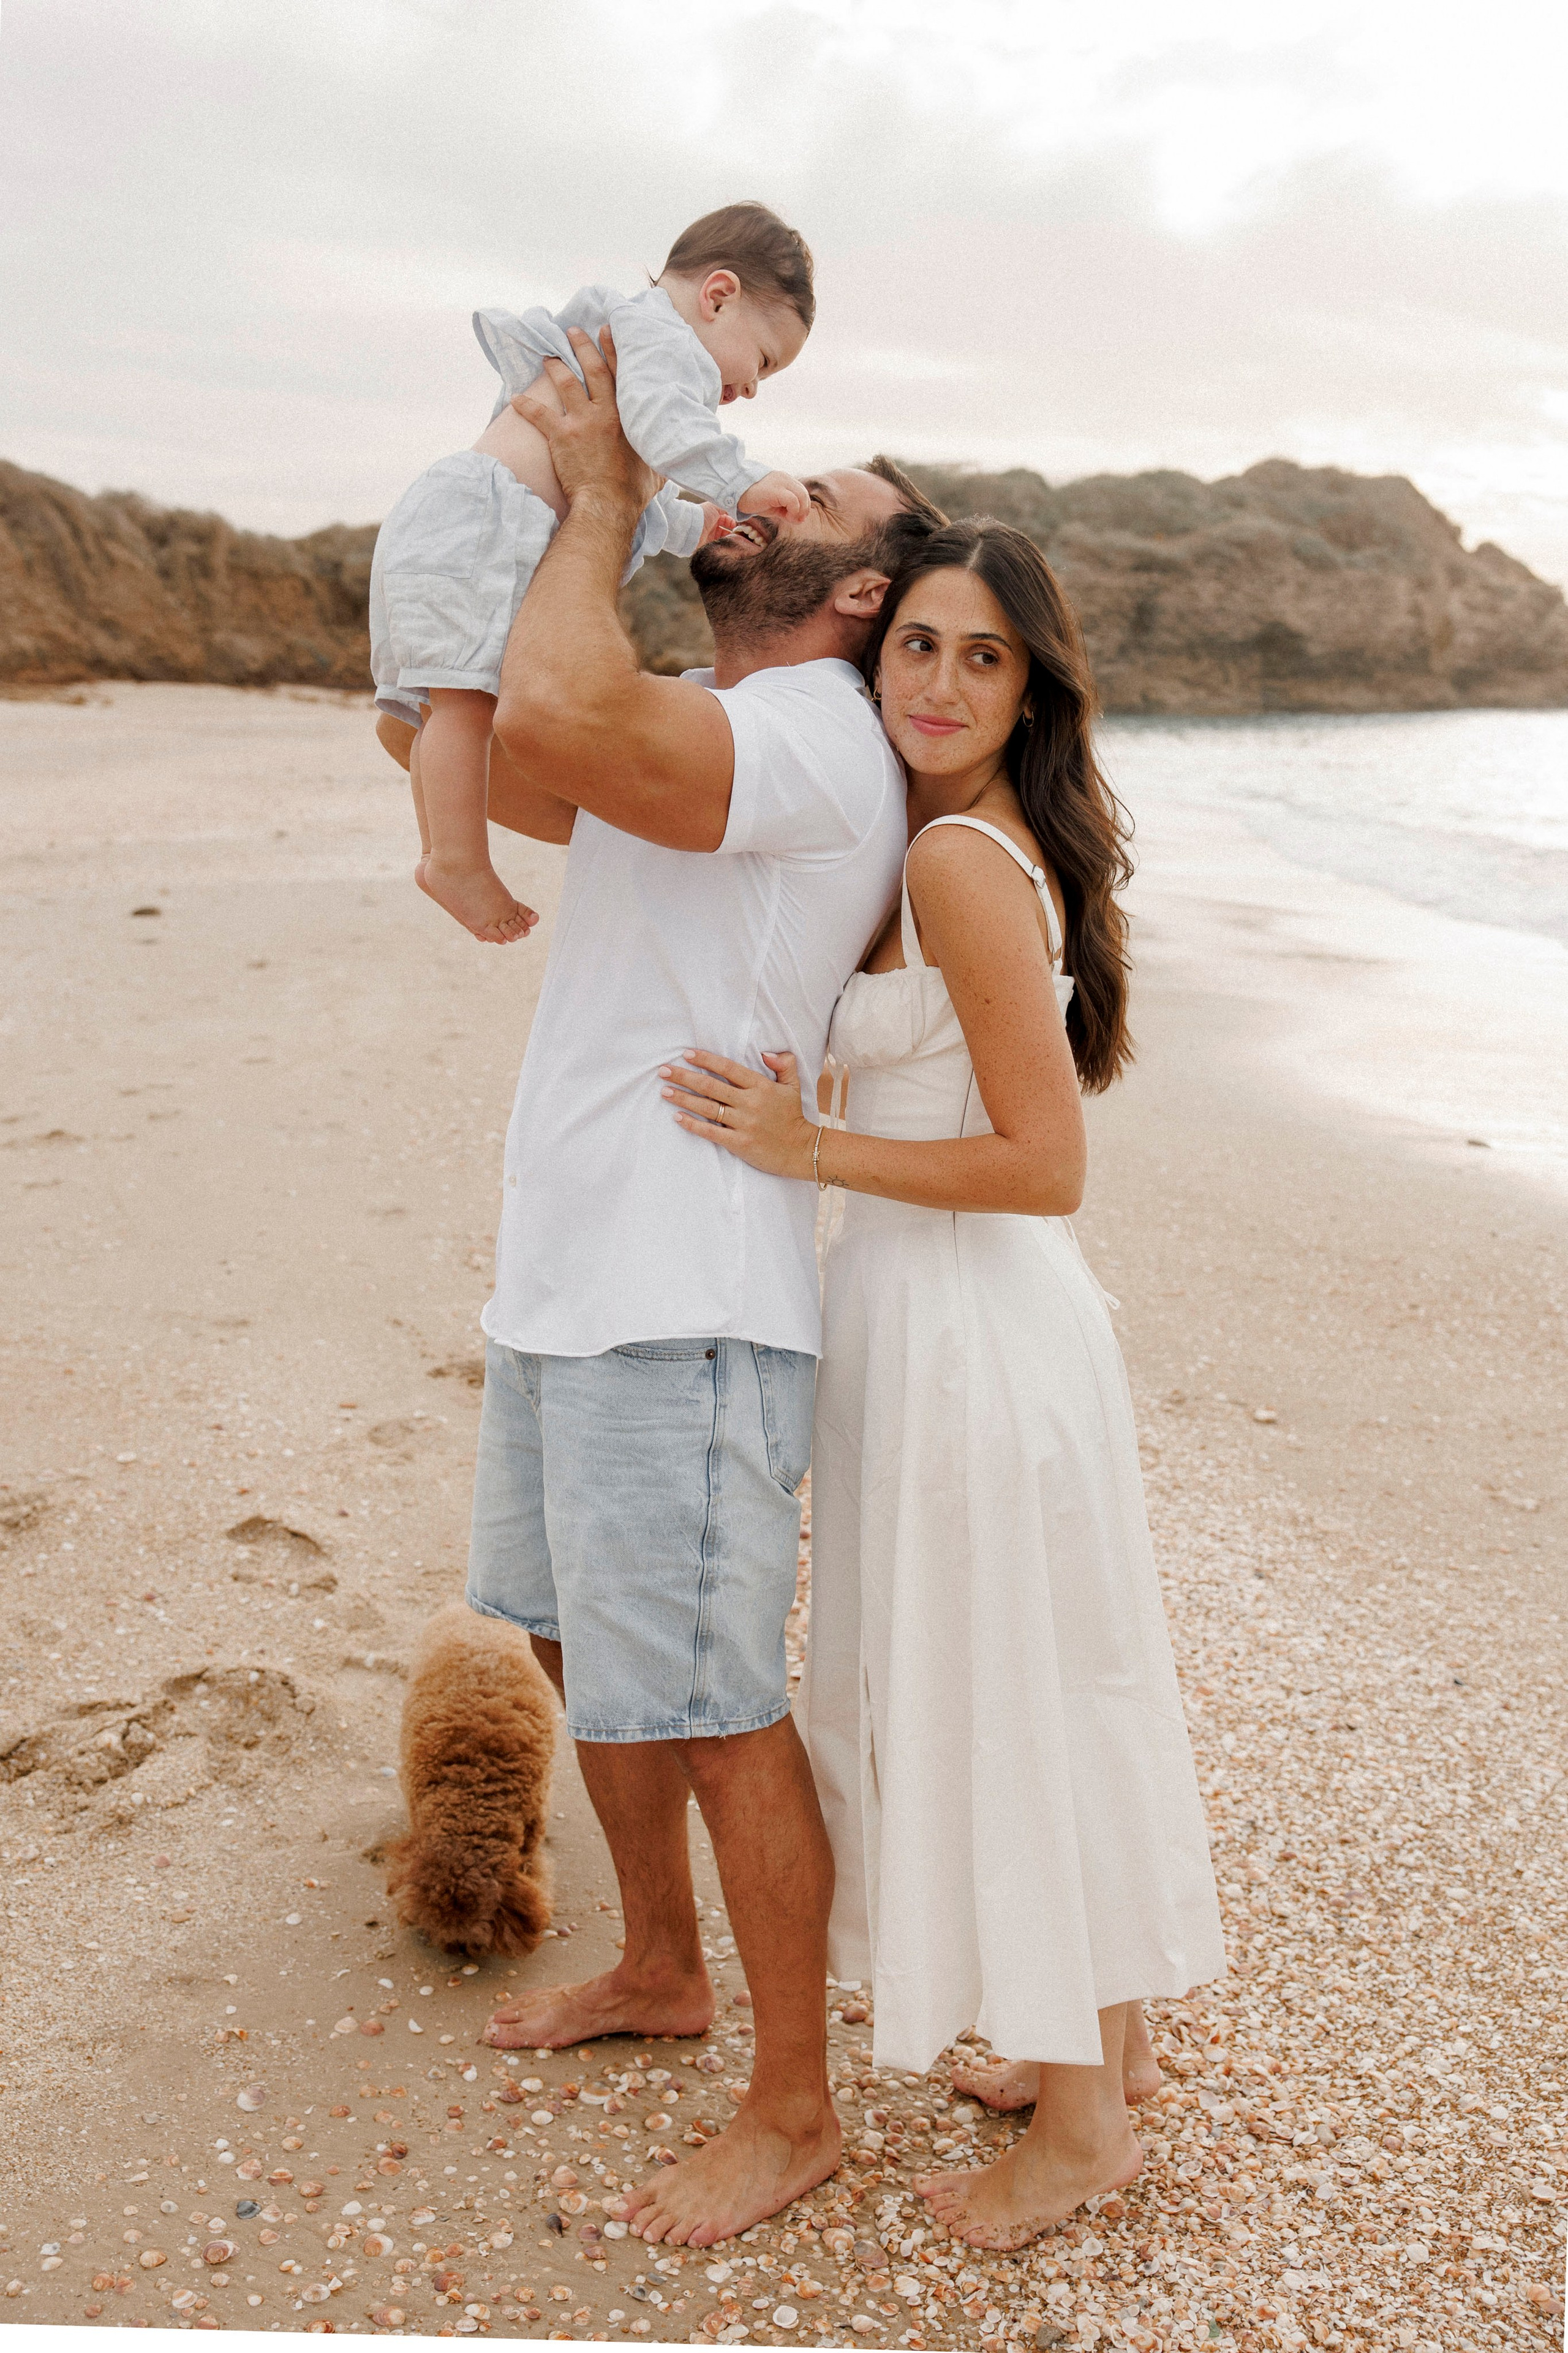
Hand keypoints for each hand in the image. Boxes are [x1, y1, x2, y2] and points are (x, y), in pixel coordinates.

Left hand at [510, 326, 659, 516]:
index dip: (612, 349)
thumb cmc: (633, 491)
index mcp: (628, 415)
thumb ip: (659, 454)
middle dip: (582, 347)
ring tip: (547, 355)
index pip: (620, 374)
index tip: (605, 330)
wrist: (608, 505)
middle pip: (592, 370)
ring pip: (566, 383)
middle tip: (572, 332)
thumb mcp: (656, 468)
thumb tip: (673, 455)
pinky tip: (516, 399)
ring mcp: (582, 422)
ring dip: (555, 366)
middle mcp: (605, 412)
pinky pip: (540, 415)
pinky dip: (526, 406)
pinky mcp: (561, 436)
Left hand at [660, 1049, 815, 1177]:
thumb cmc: (793, 1116)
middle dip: (684, 1076)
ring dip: (683, 1098)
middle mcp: (750, 1103)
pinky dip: (692, 1124)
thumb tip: (766, 1052)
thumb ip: (784, 1064)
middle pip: (711, 1086)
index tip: (687, 1053)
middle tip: (664, 1070)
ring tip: (665, 1091)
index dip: (706, 1059)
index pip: (728, 1068)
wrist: (802, 1150)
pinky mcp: (739, 1143)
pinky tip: (677, 1117)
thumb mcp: (793, 1086)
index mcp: (761, 1086)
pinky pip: (711, 1132)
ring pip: (707, 1107)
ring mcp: (744, 1123)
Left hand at [697, 501, 735, 545]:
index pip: (726, 519)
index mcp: (713, 516)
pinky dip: (725, 544)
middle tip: (738, 532)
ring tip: (735, 538)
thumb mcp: (715, 506)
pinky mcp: (708, 544)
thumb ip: (725, 507)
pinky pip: (719, 545)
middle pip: (726, 529)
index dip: (733, 521)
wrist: (692, 528)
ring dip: (730, 538)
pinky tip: (729, 543)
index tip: (738, 524)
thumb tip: (734, 510)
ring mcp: (710, 535)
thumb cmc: (702, 514)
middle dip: (733, 531)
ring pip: (724, 538)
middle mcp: (712, 525)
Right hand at [738, 470, 811, 526]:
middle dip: (804, 509)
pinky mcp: (776, 490)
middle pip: (804, 493)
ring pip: (801, 496)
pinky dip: (794, 511)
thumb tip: (798, 519)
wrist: (735, 490)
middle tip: (796, 520)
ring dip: (799, 511)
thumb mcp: (772, 504)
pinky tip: (786, 517)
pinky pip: (793, 501)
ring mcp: (781, 482)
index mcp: (784, 479)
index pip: (801, 491)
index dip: (803, 506)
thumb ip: (785, 509)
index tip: (796, 517)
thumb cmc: (752, 498)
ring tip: (790, 518)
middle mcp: (784, 478)